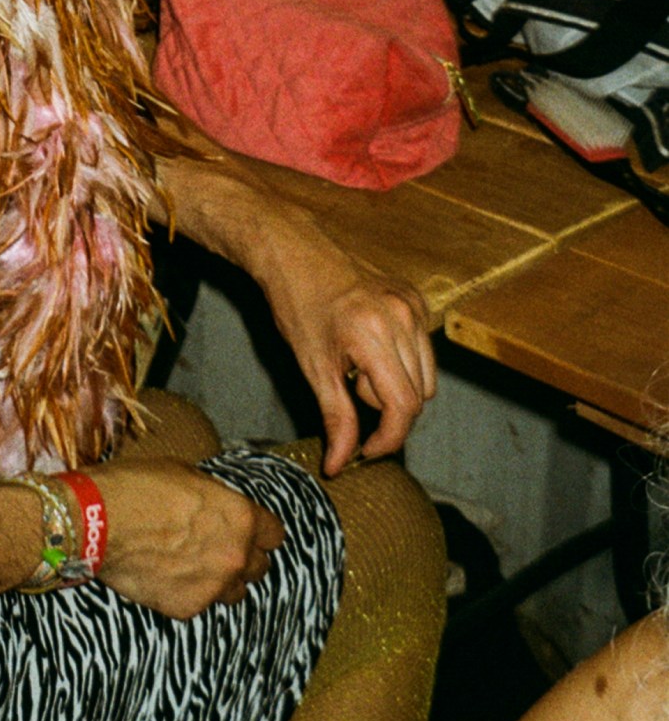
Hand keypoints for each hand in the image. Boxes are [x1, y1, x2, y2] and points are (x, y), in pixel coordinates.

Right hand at [96, 458, 284, 618]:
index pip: (274, 535)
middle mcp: (235, 555)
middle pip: (259, 567)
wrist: (98, 521)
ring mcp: (213, 586)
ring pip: (234, 592)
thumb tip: (216, 504)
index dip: (260, 532)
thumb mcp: (184, 473)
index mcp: (240, 517)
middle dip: (242, 558)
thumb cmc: (138, 487)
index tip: (247, 532)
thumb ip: (213, 497)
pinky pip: (199, 604)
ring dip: (221, 581)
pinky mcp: (187, 608)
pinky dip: (188, 593)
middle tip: (216, 548)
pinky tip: (166, 576)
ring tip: (192, 566)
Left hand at [156, 150, 436, 474]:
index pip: (403, 407)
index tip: (366, 451)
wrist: (295, 254)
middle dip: (384, 407)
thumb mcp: (312, 367)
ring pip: (425, 379)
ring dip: (395, 386)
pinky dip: (402, 363)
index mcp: (374, 333)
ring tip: (357, 364)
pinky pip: (424, 353)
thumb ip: (335, 419)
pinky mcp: (418, 299)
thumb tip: (341, 466)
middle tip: (348, 385)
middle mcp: (403, 316)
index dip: (387, 439)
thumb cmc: (296, 306)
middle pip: (417, 397)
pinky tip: (370, 346)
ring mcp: (414, 304)